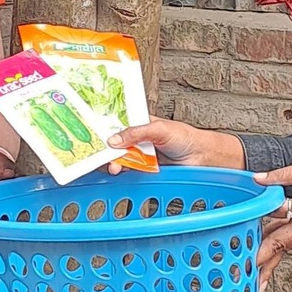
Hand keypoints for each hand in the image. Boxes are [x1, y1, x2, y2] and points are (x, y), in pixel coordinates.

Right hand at [110, 119, 244, 171]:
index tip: (90, 130)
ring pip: (118, 156)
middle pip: (113, 141)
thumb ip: (136, 132)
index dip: (103, 126)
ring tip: (112, 165)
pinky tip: (115, 170)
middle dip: (104, 147)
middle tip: (99, 153)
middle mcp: (136, 137)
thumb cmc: (185, 137)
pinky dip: (120, 170)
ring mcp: (139, 153)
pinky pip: (127, 169)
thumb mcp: (159, 128)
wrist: (201, 158)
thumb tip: (113, 140)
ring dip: (111, 160)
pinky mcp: (142, 168)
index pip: (116, 122)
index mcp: (139, 121)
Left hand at [254, 162, 291, 284]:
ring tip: (249, 279)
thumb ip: (285, 174)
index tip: (242, 206)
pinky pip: (291, 244)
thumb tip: (259, 179)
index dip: (260, 205)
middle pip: (278, 244)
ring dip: (266, 263)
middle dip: (258, 259)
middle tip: (239, 272)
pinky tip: (264, 261)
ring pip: (283, 249)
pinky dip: (276, 254)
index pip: (277, 209)